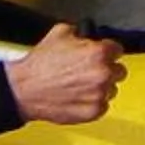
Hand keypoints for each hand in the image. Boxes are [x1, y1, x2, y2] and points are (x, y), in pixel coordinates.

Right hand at [6, 23, 122, 125]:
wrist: (25, 90)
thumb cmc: (40, 65)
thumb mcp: (60, 32)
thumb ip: (81, 32)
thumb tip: (88, 35)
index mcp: (98, 53)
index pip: (118, 50)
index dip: (108, 51)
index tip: (103, 54)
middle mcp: (102, 74)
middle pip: (119, 70)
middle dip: (107, 69)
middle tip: (90, 70)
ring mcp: (99, 95)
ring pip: (112, 89)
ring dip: (101, 86)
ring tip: (81, 84)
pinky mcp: (93, 112)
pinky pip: (103, 105)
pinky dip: (94, 102)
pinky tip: (79, 96)